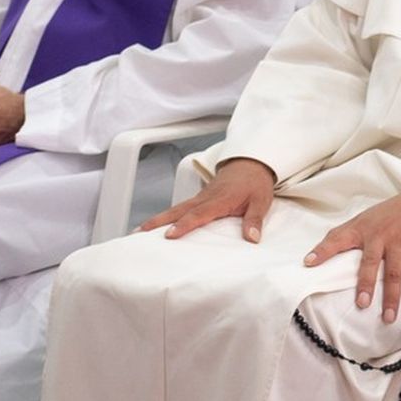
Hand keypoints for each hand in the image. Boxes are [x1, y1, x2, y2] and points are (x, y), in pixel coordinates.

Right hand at [141, 157, 276, 240]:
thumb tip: (252, 238)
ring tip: (139, 231)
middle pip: (178, 210)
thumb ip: (254, 220)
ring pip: (176, 208)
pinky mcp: (200, 198)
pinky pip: (181, 207)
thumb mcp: (261, 201)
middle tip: (139, 233)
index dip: (184, 225)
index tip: (169, 235)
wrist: (252, 162)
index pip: (199, 214)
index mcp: (219, 200)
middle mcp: (205, 198)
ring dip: (158, 219)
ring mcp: (200, 197)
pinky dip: (168, 215)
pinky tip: (158, 225)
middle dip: (158, 222)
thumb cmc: (255, 182)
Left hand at [304, 189, 400, 323]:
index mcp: (363, 229)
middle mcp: (381, 237)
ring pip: (395, 274)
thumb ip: (343, 236)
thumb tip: (315, 257)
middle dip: (366, 284)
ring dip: (392, 297)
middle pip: (371, 263)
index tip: (309, 262)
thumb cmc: (389, 215)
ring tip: (388, 317)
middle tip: (362, 304)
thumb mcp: (364, 220)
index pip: (338, 238)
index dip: (323, 250)